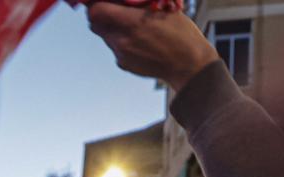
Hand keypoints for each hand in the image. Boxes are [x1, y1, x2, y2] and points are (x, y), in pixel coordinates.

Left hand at [84, 3, 219, 91]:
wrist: (188, 64)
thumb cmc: (180, 33)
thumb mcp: (162, 10)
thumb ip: (137, 3)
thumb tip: (121, 0)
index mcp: (133, 22)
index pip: (97, 11)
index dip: (97, 4)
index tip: (103, 1)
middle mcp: (123, 39)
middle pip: (95, 24)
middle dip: (102, 16)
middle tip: (114, 11)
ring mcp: (121, 53)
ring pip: (105, 36)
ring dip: (112, 29)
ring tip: (132, 27)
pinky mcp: (123, 64)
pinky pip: (114, 48)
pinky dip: (121, 42)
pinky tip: (138, 41)